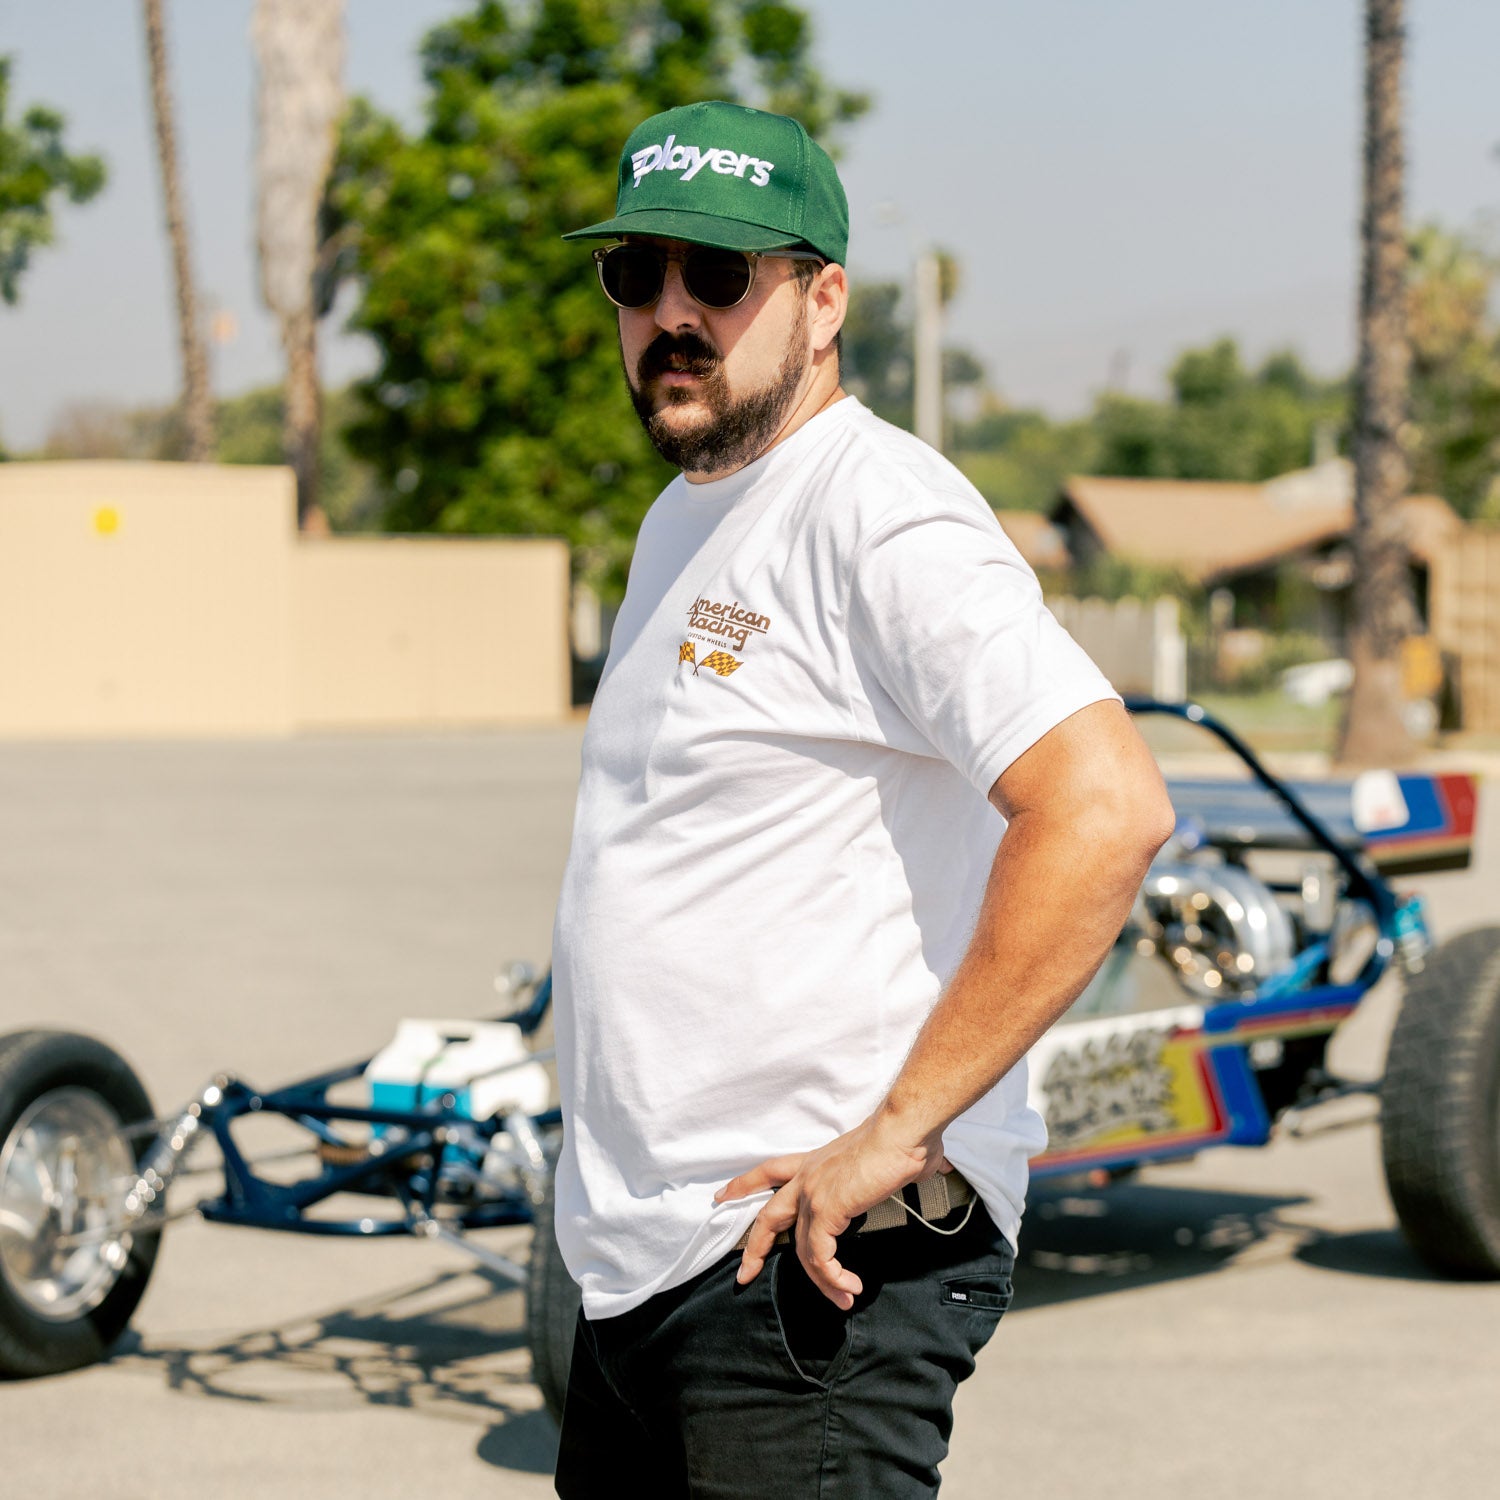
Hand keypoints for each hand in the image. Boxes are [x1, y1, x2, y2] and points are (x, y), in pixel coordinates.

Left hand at [715, 1115, 946, 1308]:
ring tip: (843, 1300)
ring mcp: (813, 1194)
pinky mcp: (826, 1210)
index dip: (745, 1184)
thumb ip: (897, 1168)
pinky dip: (833, 1278)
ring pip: (801, 1250)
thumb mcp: (889, 1159)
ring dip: (822, 1281)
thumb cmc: (903, 1139)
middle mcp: (807, 1177)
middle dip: (753, 1248)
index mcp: (815, 1162)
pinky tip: (849, 1288)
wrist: (903, 1131)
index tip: (723, 1196)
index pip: (769, 1171)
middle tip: (744, 1274)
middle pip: (767, 1216)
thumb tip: (927, 1164)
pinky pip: (821, 1257)